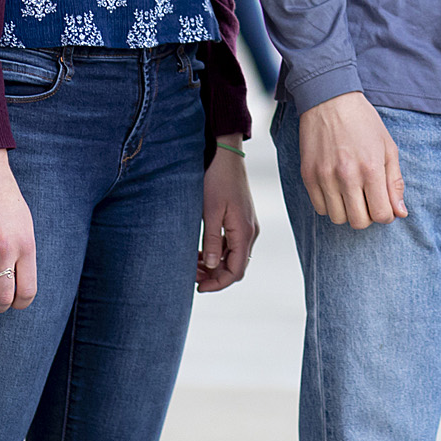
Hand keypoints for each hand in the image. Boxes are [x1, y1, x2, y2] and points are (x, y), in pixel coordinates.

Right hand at [0, 147, 35, 311]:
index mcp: (26, 246)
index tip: (17, 302)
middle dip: (1, 305)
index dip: (21, 303)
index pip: (27, 291)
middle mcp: (5, 250)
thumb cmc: (7, 199)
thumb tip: (18, 283)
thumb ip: (24, 254)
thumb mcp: (25, 226)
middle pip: (3, 297)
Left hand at [197, 146, 259, 291]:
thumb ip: (213, 241)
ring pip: (233, 256)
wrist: (225, 153)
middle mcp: (250, 231)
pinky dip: (218, 252)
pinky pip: (232, 244)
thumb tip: (212, 267)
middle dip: (214, 276)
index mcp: (245, 231)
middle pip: (236, 266)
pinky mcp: (241, 218)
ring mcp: (247, 224)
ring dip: (215, 264)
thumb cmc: (217, 179)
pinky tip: (201, 251)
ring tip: (193, 265)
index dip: (218, 284)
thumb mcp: (210, 211)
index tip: (199, 288)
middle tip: (191, 276)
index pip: (236, 271)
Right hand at [298, 92, 406, 227]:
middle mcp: (347, 176)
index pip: (382, 214)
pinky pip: (320, 208)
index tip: (384, 204)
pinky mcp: (308, 176)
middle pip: (359, 222)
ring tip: (352, 194)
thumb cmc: (363, 122)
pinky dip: (330, 205)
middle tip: (368, 200)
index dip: (387, 214)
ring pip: (338, 218)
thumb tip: (400, 213)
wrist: (329, 100)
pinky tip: (337, 190)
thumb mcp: (388, 148)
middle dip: (368, 216)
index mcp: (371, 169)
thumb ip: (395, 183)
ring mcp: (325, 177)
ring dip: (348, 212)